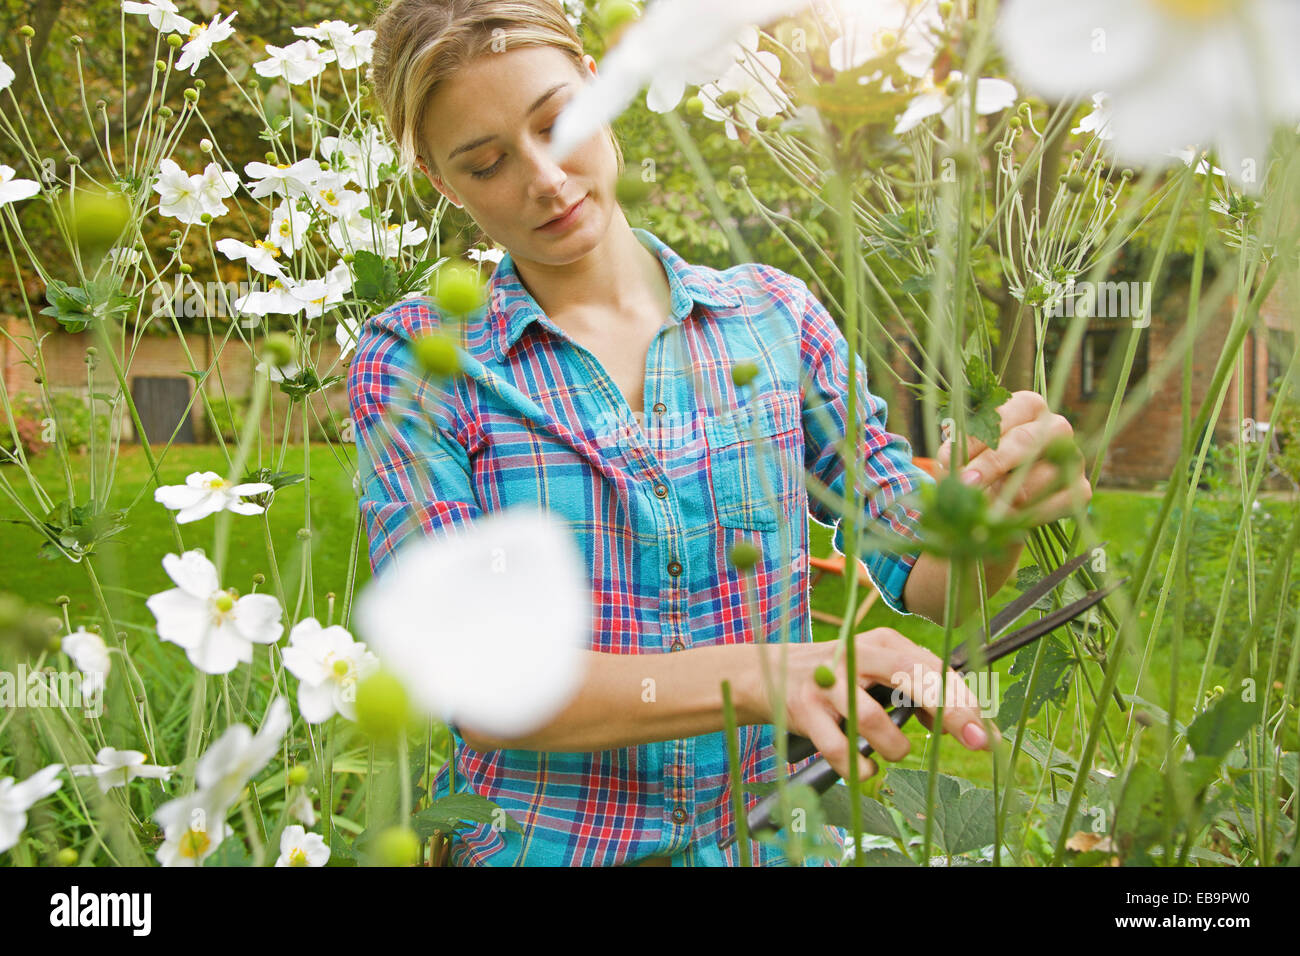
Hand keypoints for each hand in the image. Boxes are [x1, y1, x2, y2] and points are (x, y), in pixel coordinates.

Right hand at [755, 628, 1001, 782]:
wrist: (765, 674)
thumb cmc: (835, 679)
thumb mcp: (875, 672)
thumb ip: (914, 690)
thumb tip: (960, 720)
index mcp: (880, 643)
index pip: (931, 666)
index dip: (963, 698)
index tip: (985, 731)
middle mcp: (855, 656)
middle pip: (912, 676)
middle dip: (950, 710)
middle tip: (975, 741)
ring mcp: (828, 683)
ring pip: (875, 720)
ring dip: (894, 747)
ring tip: (890, 752)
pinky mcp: (804, 710)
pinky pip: (841, 749)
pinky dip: (859, 767)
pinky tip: (865, 768)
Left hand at [937, 390, 1091, 525]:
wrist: (999, 507)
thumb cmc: (978, 470)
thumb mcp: (962, 459)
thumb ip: (958, 455)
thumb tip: (951, 460)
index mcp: (1026, 407)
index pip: (1004, 414)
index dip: (975, 438)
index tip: (948, 459)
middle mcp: (1055, 426)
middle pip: (1027, 440)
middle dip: (992, 464)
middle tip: (966, 483)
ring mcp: (1073, 457)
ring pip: (1042, 476)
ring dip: (1009, 496)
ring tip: (982, 509)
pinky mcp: (1081, 489)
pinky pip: (1061, 501)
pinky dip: (1032, 514)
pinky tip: (1008, 520)